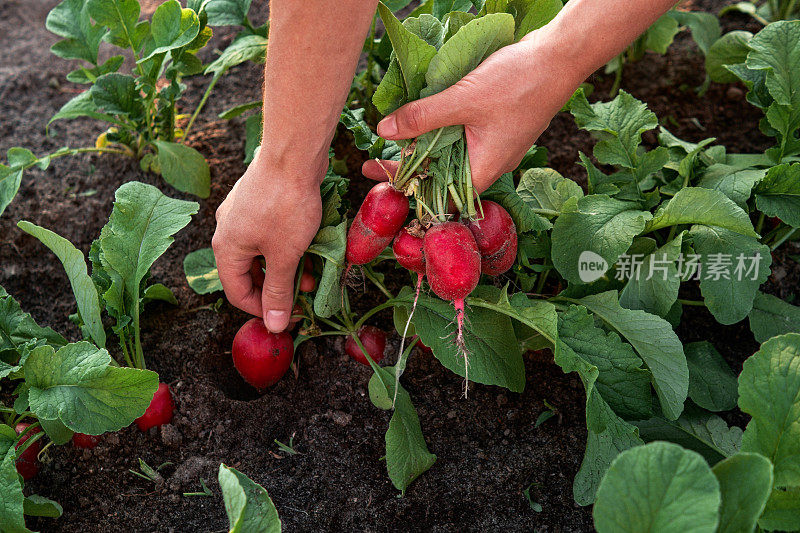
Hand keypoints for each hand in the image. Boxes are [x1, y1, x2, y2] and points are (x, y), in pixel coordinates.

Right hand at [212, 152, 323, 331]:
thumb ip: (279, 290)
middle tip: (302, 299)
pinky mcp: (259, 202)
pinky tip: (307, 250)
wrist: (292, 154)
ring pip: (261, 254)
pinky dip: (285, 248)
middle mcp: (227, 231)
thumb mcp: (285, 255)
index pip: (237, 293)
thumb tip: (273, 324)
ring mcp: (242, 214)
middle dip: (276, 289)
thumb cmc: (286, 206)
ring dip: (285, 269)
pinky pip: (268, 235)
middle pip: (248, 273)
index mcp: (225, 248)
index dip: (262, 309)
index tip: (288, 317)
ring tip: (311, 278)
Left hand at [362, 26, 587, 191]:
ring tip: (392, 142)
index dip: (409, 188)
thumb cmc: (519, 83)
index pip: (440, 192)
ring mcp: (494, 145)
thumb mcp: (462, 100)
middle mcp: (490, 162)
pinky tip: (423, 120)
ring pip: (451, 154)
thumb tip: (384, 131)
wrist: (559, 57)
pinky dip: (441, 131)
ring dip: (424, 148)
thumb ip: (421, 117)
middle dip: (410, 168)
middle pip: (442, 175)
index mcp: (485, 168)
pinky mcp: (496, 127)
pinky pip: (462, 137)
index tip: (380, 179)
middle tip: (374, 162)